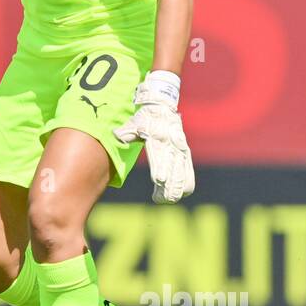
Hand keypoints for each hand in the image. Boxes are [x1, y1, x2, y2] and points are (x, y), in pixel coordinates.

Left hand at [114, 73, 194, 202]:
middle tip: (164, 199)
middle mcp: (171, 144)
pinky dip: (187, 181)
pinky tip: (184, 193)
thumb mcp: (135, 122)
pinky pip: (188, 168)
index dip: (161, 168)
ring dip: (177, 186)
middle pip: (172, 168)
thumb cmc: (145, 117)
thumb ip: (127, 131)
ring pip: (182, 171)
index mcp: (158, 138)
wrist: (162, 105)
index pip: (160, 156)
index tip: (159, 180)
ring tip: (171, 200)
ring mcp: (179, 149)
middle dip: (169, 185)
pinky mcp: (184, 151)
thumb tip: (116, 136)